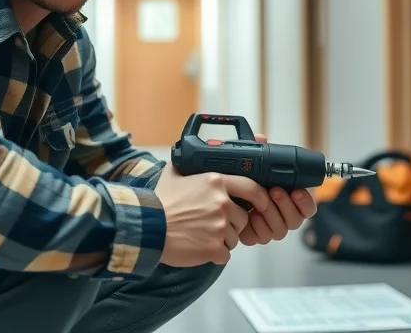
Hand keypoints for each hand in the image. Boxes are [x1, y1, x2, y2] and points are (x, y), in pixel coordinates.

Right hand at [154, 161, 271, 266]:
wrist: (148, 228)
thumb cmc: (159, 203)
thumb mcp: (172, 176)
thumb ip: (184, 165)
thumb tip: (184, 156)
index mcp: (215, 182)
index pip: (251, 187)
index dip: (260, 197)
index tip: (262, 203)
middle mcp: (222, 203)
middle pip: (243, 217)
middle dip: (232, 223)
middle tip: (212, 224)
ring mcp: (220, 226)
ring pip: (234, 237)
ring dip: (222, 239)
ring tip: (201, 236)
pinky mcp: (214, 248)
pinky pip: (225, 254)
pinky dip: (215, 254)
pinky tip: (199, 247)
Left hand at [238, 134, 317, 245]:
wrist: (220, 198)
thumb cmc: (241, 182)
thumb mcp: (250, 165)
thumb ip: (258, 152)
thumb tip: (261, 139)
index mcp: (288, 200)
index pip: (307, 208)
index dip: (306, 201)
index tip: (298, 190)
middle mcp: (282, 216)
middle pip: (296, 220)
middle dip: (286, 205)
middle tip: (276, 190)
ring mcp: (269, 228)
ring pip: (281, 229)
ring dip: (272, 214)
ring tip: (262, 200)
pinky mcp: (255, 236)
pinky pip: (262, 236)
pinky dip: (258, 226)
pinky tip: (251, 215)